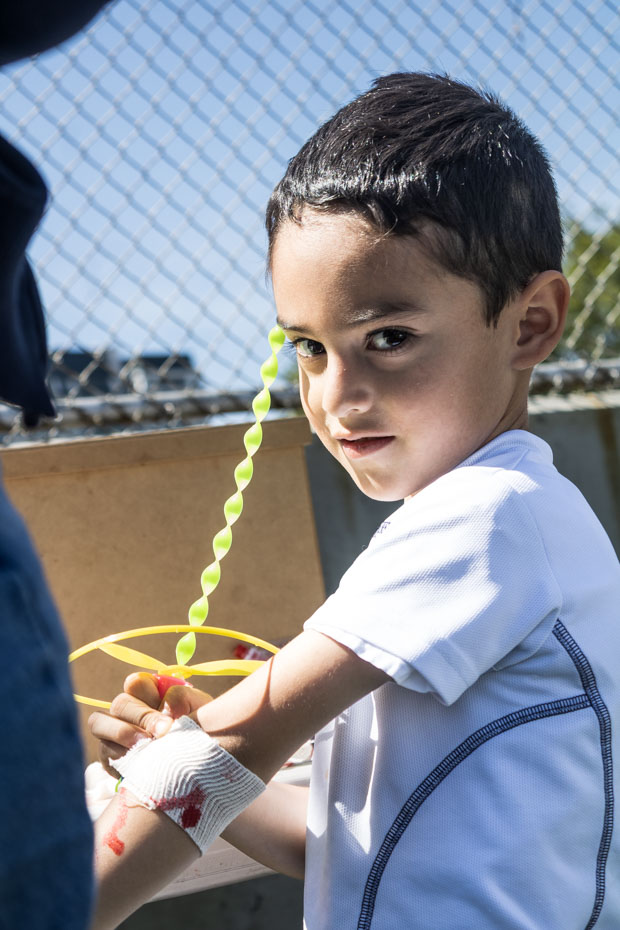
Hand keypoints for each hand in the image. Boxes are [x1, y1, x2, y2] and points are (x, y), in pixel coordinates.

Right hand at [88, 672, 212, 775]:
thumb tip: (166, 705)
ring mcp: (113, 730)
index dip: (147, 693)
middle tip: (163, 732)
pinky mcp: (109, 755)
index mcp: (147, 692)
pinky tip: (139, 762)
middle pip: (120, 702)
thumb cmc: (195, 730)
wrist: (192, 764)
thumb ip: (184, 699)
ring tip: (145, 744)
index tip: (168, 713)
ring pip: (98, 722)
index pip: (135, 682)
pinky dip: (120, 755)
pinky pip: (103, 750)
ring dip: (121, 732)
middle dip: (142, 717)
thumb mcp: (199, 710)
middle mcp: (127, 708)